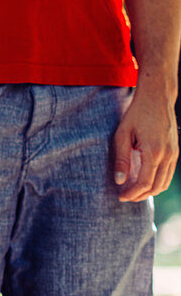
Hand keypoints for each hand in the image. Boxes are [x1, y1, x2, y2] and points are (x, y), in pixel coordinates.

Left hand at [113, 86, 178, 201]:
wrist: (157, 98)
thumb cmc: (136, 115)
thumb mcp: (122, 135)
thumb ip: (121, 159)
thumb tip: (119, 181)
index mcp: (154, 152)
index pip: (145, 183)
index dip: (132, 193)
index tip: (120, 196)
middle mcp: (168, 155)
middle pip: (156, 186)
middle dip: (140, 195)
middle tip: (125, 197)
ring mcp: (174, 154)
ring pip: (165, 182)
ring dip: (150, 191)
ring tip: (133, 192)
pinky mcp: (175, 152)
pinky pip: (168, 174)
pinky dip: (157, 182)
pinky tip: (144, 181)